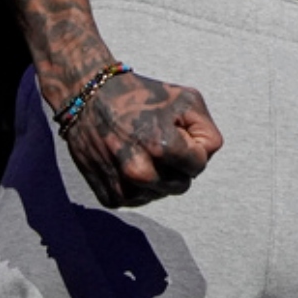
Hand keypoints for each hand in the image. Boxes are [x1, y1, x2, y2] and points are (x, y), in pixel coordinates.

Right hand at [61, 69, 221, 208]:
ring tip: (143, 150)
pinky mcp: (108, 197)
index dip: (193, 148)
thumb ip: (208, 132)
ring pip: (160, 194)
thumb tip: (205, 159)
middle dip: (177, 166)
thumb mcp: (187, 99)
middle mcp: (139, 172)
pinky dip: (140, 186)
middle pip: (181, 185)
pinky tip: (131, 162)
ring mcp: (122, 187)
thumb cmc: (142, 96)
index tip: (178, 132)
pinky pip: (139, 200)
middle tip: (159, 141)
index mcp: (161, 146)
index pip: (199, 166)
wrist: (90, 98)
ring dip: (159, 177)